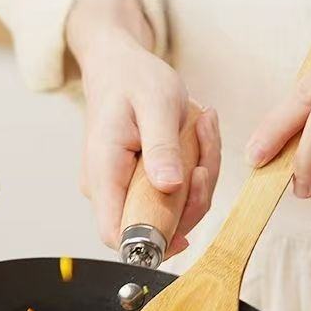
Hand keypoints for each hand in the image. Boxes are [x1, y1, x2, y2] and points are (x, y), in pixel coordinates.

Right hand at [67, 0, 220, 254]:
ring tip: (204, 131)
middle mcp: (107, 189)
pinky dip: (194, 176)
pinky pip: (172, 197)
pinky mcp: (136, 186)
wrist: (118, 67)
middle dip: (192, 200)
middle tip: (206, 153)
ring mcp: (121, 189)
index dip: (152, 242)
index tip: (187, 224)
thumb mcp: (156, 103)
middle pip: (153, 226)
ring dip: (198, 183)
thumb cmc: (134, 79)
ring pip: (170, 212)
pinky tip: (199, 138)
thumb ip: (162, 146)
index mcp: (104, 171)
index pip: (118, 233)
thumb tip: (169, 186)